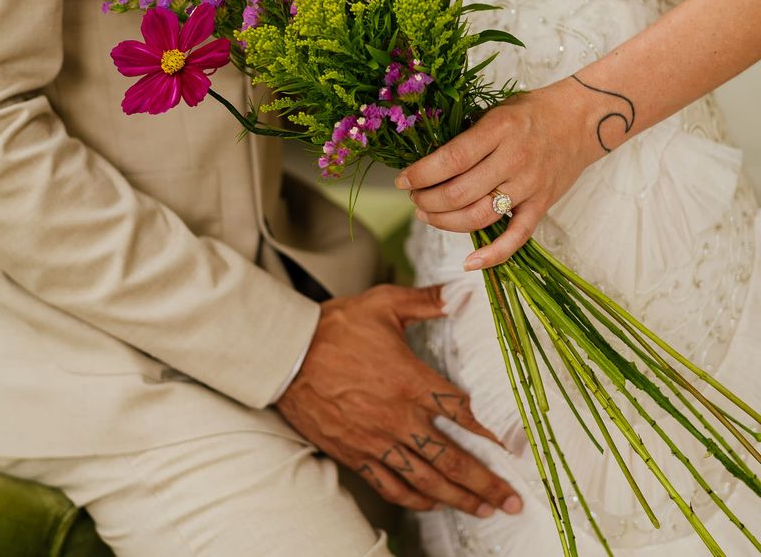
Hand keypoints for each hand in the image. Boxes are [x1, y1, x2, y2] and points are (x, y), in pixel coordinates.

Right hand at [276, 284, 522, 516]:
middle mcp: (399, 418)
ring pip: (426, 481)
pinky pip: (389, 485)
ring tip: (483, 510)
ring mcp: (377, 440)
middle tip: (512, 500)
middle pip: (452, 460)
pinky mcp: (354, 453)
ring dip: (458, 498)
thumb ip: (427, 301)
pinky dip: (414, 499)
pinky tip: (431, 503)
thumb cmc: (335, 327)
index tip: (517, 450)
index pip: (463, 414)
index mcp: (412, 382)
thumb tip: (463, 291)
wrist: (286, 354)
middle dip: (486, 482)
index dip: (494, 434)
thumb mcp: (384, 303)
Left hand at [396, 79, 599, 268]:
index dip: (421, 174)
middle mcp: (514, 159)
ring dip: (445, 222)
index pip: (451, 160)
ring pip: (479, 217)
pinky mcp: (542, 205)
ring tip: (427, 214)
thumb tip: (422, 159)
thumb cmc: (530, 113)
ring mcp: (529, 186)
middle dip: (427, 200)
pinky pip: (517, 237)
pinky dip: (493, 255)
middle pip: (459, 193)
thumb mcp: (493, 111)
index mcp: (498, 130)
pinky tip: (468, 263)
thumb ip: (464, 135)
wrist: (581, 119)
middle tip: (414, 197)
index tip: (403, 180)